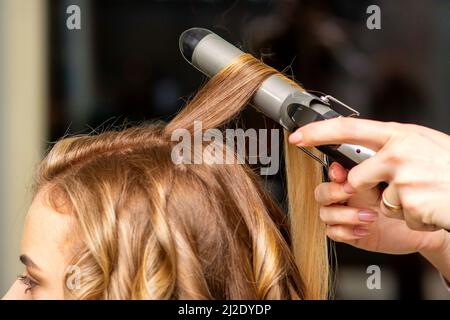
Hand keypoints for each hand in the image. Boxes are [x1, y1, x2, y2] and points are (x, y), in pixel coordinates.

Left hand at [289, 118, 449, 230]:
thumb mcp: (422, 143)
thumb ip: (391, 145)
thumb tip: (358, 150)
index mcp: (399, 134)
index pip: (348, 128)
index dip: (318, 132)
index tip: (297, 136)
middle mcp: (398, 153)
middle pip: (357, 177)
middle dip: (370, 189)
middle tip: (402, 184)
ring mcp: (404, 178)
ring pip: (379, 201)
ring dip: (397, 204)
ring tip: (423, 194)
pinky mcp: (411, 203)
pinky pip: (398, 215)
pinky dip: (412, 216)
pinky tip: (430, 205)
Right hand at [316, 162, 448, 254]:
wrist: (417, 227)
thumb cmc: (404, 201)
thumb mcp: (388, 182)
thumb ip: (371, 172)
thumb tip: (358, 164)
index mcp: (352, 180)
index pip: (331, 174)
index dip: (332, 173)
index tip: (341, 174)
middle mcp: (345, 197)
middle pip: (321, 193)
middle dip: (334, 193)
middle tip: (352, 192)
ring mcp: (344, 215)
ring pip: (325, 214)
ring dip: (345, 215)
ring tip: (369, 216)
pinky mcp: (347, 233)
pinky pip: (333, 233)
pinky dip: (347, 231)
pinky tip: (365, 229)